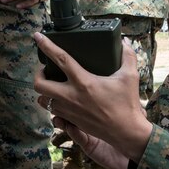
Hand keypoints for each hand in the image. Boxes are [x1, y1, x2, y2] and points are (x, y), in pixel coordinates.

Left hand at [33, 33, 152, 167]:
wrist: (126, 132)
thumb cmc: (128, 104)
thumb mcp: (130, 76)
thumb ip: (128, 56)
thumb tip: (125, 42)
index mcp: (84, 82)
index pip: (60, 59)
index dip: (47, 46)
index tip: (38, 36)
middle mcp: (71, 96)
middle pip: (40, 85)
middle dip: (38, 74)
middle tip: (47, 69)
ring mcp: (69, 110)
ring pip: (43, 100)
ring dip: (44, 91)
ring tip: (53, 84)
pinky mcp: (71, 121)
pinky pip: (52, 111)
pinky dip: (53, 103)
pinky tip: (62, 98)